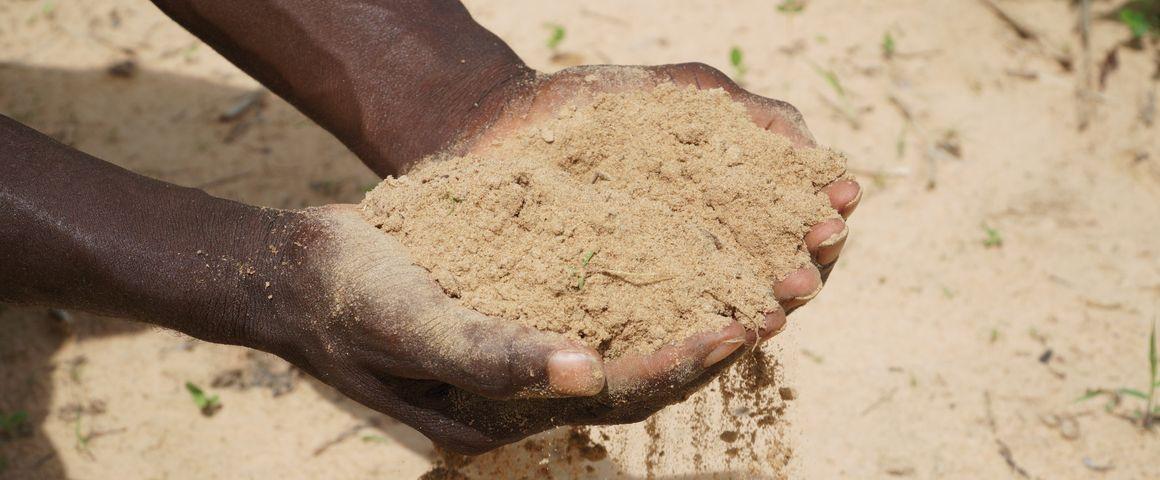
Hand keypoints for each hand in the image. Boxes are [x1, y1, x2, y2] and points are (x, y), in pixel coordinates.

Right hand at [252, 205, 770, 453]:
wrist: (294, 281)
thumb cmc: (346, 295)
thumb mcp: (408, 320)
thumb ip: (489, 353)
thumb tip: (584, 369)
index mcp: (494, 415)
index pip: (612, 395)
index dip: (679, 363)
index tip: (739, 324)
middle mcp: (512, 407)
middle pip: (628, 389)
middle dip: (698, 356)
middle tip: (767, 310)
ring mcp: (509, 380)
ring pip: (615, 366)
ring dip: (676, 338)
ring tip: (737, 297)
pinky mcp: (505, 345)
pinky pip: (586, 335)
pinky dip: (636, 314)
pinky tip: (666, 283)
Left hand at [474, 64, 859, 309]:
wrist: (497, 128)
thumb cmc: (588, 111)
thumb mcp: (677, 101)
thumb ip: (746, 118)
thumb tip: (817, 151)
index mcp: (728, 215)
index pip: (792, 229)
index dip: (821, 220)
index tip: (840, 205)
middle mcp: (704, 263)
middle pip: (774, 282)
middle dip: (802, 276)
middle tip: (809, 271)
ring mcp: (660, 293)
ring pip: (726, 316)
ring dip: (759, 315)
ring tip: (775, 310)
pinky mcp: (610, 319)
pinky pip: (658, 336)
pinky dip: (694, 336)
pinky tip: (719, 331)